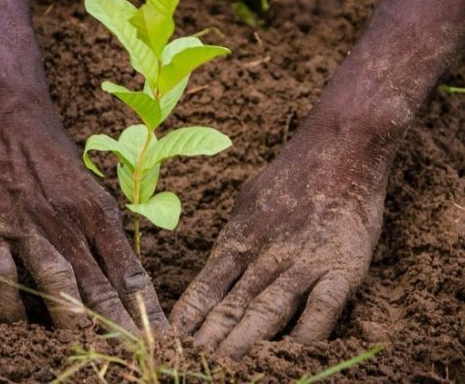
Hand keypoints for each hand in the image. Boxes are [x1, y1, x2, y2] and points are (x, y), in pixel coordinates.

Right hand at [0, 88, 167, 330]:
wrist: (10, 118)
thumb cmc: (54, 160)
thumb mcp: (93, 193)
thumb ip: (106, 235)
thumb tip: (123, 284)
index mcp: (99, 216)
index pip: (130, 274)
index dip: (147, 312)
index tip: (163, 341)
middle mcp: (69, 224)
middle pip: (99, 284)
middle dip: (119, 327)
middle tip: (137, 357)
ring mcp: (29, 225)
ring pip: (57, 280)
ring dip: (73, 319)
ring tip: (88, 350)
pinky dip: (9, 304)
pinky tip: (16, 324)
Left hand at [170, 119, 389, 357]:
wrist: (338, 149)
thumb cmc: (289, 176)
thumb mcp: (247, 203)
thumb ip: (235, 237)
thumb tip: (220, 265)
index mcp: (239, 240)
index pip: (206, 287)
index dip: (188, 318)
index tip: (170, 342)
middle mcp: (266, 254)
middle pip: (232, 305)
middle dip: (209, 340)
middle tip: (188, 366)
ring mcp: (303, 260)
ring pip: (267, 310)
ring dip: (244, 343)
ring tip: (224, 369)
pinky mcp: (341, 265)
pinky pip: (322, 306)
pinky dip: (307, 333)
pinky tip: (292, 355)